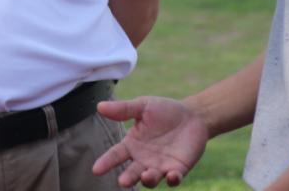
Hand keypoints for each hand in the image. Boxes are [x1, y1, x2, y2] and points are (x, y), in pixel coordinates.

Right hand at [92, 97, 208, 187]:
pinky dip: (173, 179)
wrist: (192, 115)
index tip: (96, 169)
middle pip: (132, 172)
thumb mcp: (143, 106)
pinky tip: (172, 175)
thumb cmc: (164, 110)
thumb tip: (99, 106)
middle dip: (128, 178)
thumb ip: (123, 109)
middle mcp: (144, 159)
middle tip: (123, 181)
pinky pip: (173, 179)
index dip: (106, 162)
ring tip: (147, 176)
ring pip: (151, 179)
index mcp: (132, 144)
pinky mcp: (178, 170)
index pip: (116, 155)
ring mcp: (160, 166)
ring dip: (148, 180)